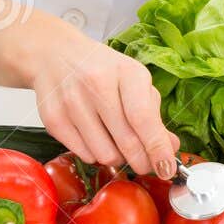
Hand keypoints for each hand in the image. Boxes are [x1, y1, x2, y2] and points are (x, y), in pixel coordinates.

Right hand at [23, 22, 180, 178]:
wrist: (54, 55)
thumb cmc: (101, 69)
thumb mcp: (133, 81)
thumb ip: (153, 114)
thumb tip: (170, 147)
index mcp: (125, 72)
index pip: (143, 118)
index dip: (157, 148)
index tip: (167, 168)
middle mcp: (97, 84)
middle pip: (126, 142)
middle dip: (142, 162)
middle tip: (146, 164)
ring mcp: (72, 102)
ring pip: (105, 155)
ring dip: (117, 158)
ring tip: (115, 140)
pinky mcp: (53, 118)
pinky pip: (84, 154)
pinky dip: (95, 153)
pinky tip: (94, 135)